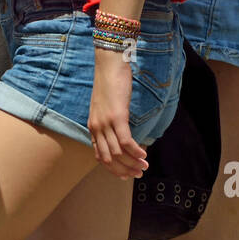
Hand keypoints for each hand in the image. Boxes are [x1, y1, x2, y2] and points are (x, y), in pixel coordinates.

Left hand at [88, 48, 147, 178]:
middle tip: (138, 174)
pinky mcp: (117, 116)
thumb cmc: (110, 83)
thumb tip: (121, 132)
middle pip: (108, 158)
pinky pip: (126, 141)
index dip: (113, 168)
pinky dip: (135, 151)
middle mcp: (97, 128)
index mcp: (93, 127)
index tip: (125, 174)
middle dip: (124, 170)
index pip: (100, 156)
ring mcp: (106, 123)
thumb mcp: (107, 106)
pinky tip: (144, 155)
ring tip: (145, 166)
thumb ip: (110, 121)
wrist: (109, 64)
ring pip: (118, 153)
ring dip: (133, 162)